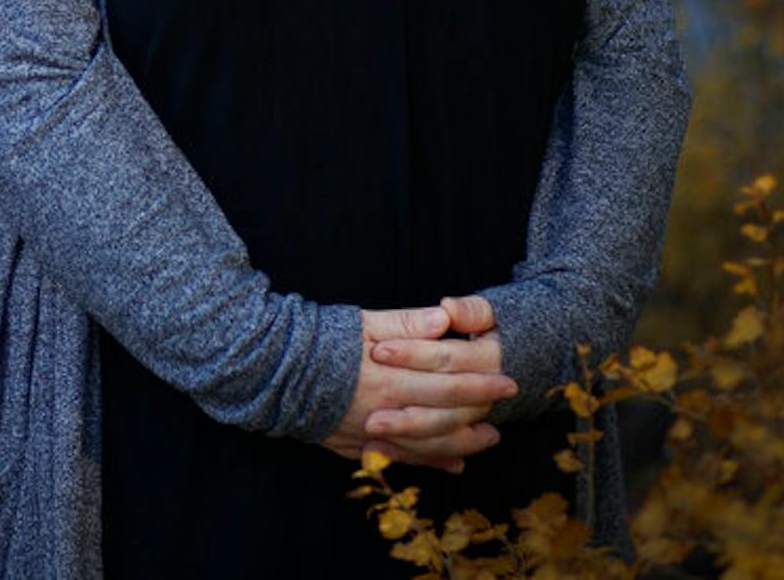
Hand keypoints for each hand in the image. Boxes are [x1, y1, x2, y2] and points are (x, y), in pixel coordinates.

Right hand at [320, 298, 514, 467]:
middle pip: (445, 416)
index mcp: (390, 378)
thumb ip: (404, 323)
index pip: (447, 383)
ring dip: (464, 443)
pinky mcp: (361, 448)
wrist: (275, 372)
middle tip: (507, 405)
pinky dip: (432, 463)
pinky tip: (453, 463)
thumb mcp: (362, 322)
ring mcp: (374, 435)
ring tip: (490, 438)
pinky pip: (405, 461)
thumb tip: (443, 320)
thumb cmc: (321, 341)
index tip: (508, 380)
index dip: (481, 383)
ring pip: (430, 446)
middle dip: (481, 410)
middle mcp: (387, 411)